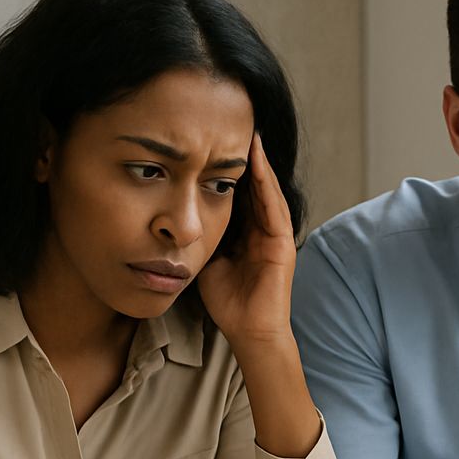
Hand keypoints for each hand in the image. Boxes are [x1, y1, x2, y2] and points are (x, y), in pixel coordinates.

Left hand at [198, 133, 297, 349]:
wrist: (249, 331)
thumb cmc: (228, 302)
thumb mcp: (206, 260)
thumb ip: (200, 237)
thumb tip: (175, 218)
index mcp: (246, 233)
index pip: (238, 193)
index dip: (229, 168)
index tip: (214, 142)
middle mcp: (263, 230)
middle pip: (255, 187)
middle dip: (247, 159)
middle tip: (237, 127)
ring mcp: (275, 236)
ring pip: (268, 192)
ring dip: (261, 165)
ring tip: (251, 137)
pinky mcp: (283, 244)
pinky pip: (275, 209)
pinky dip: (268, 186)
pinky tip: (260, 165)